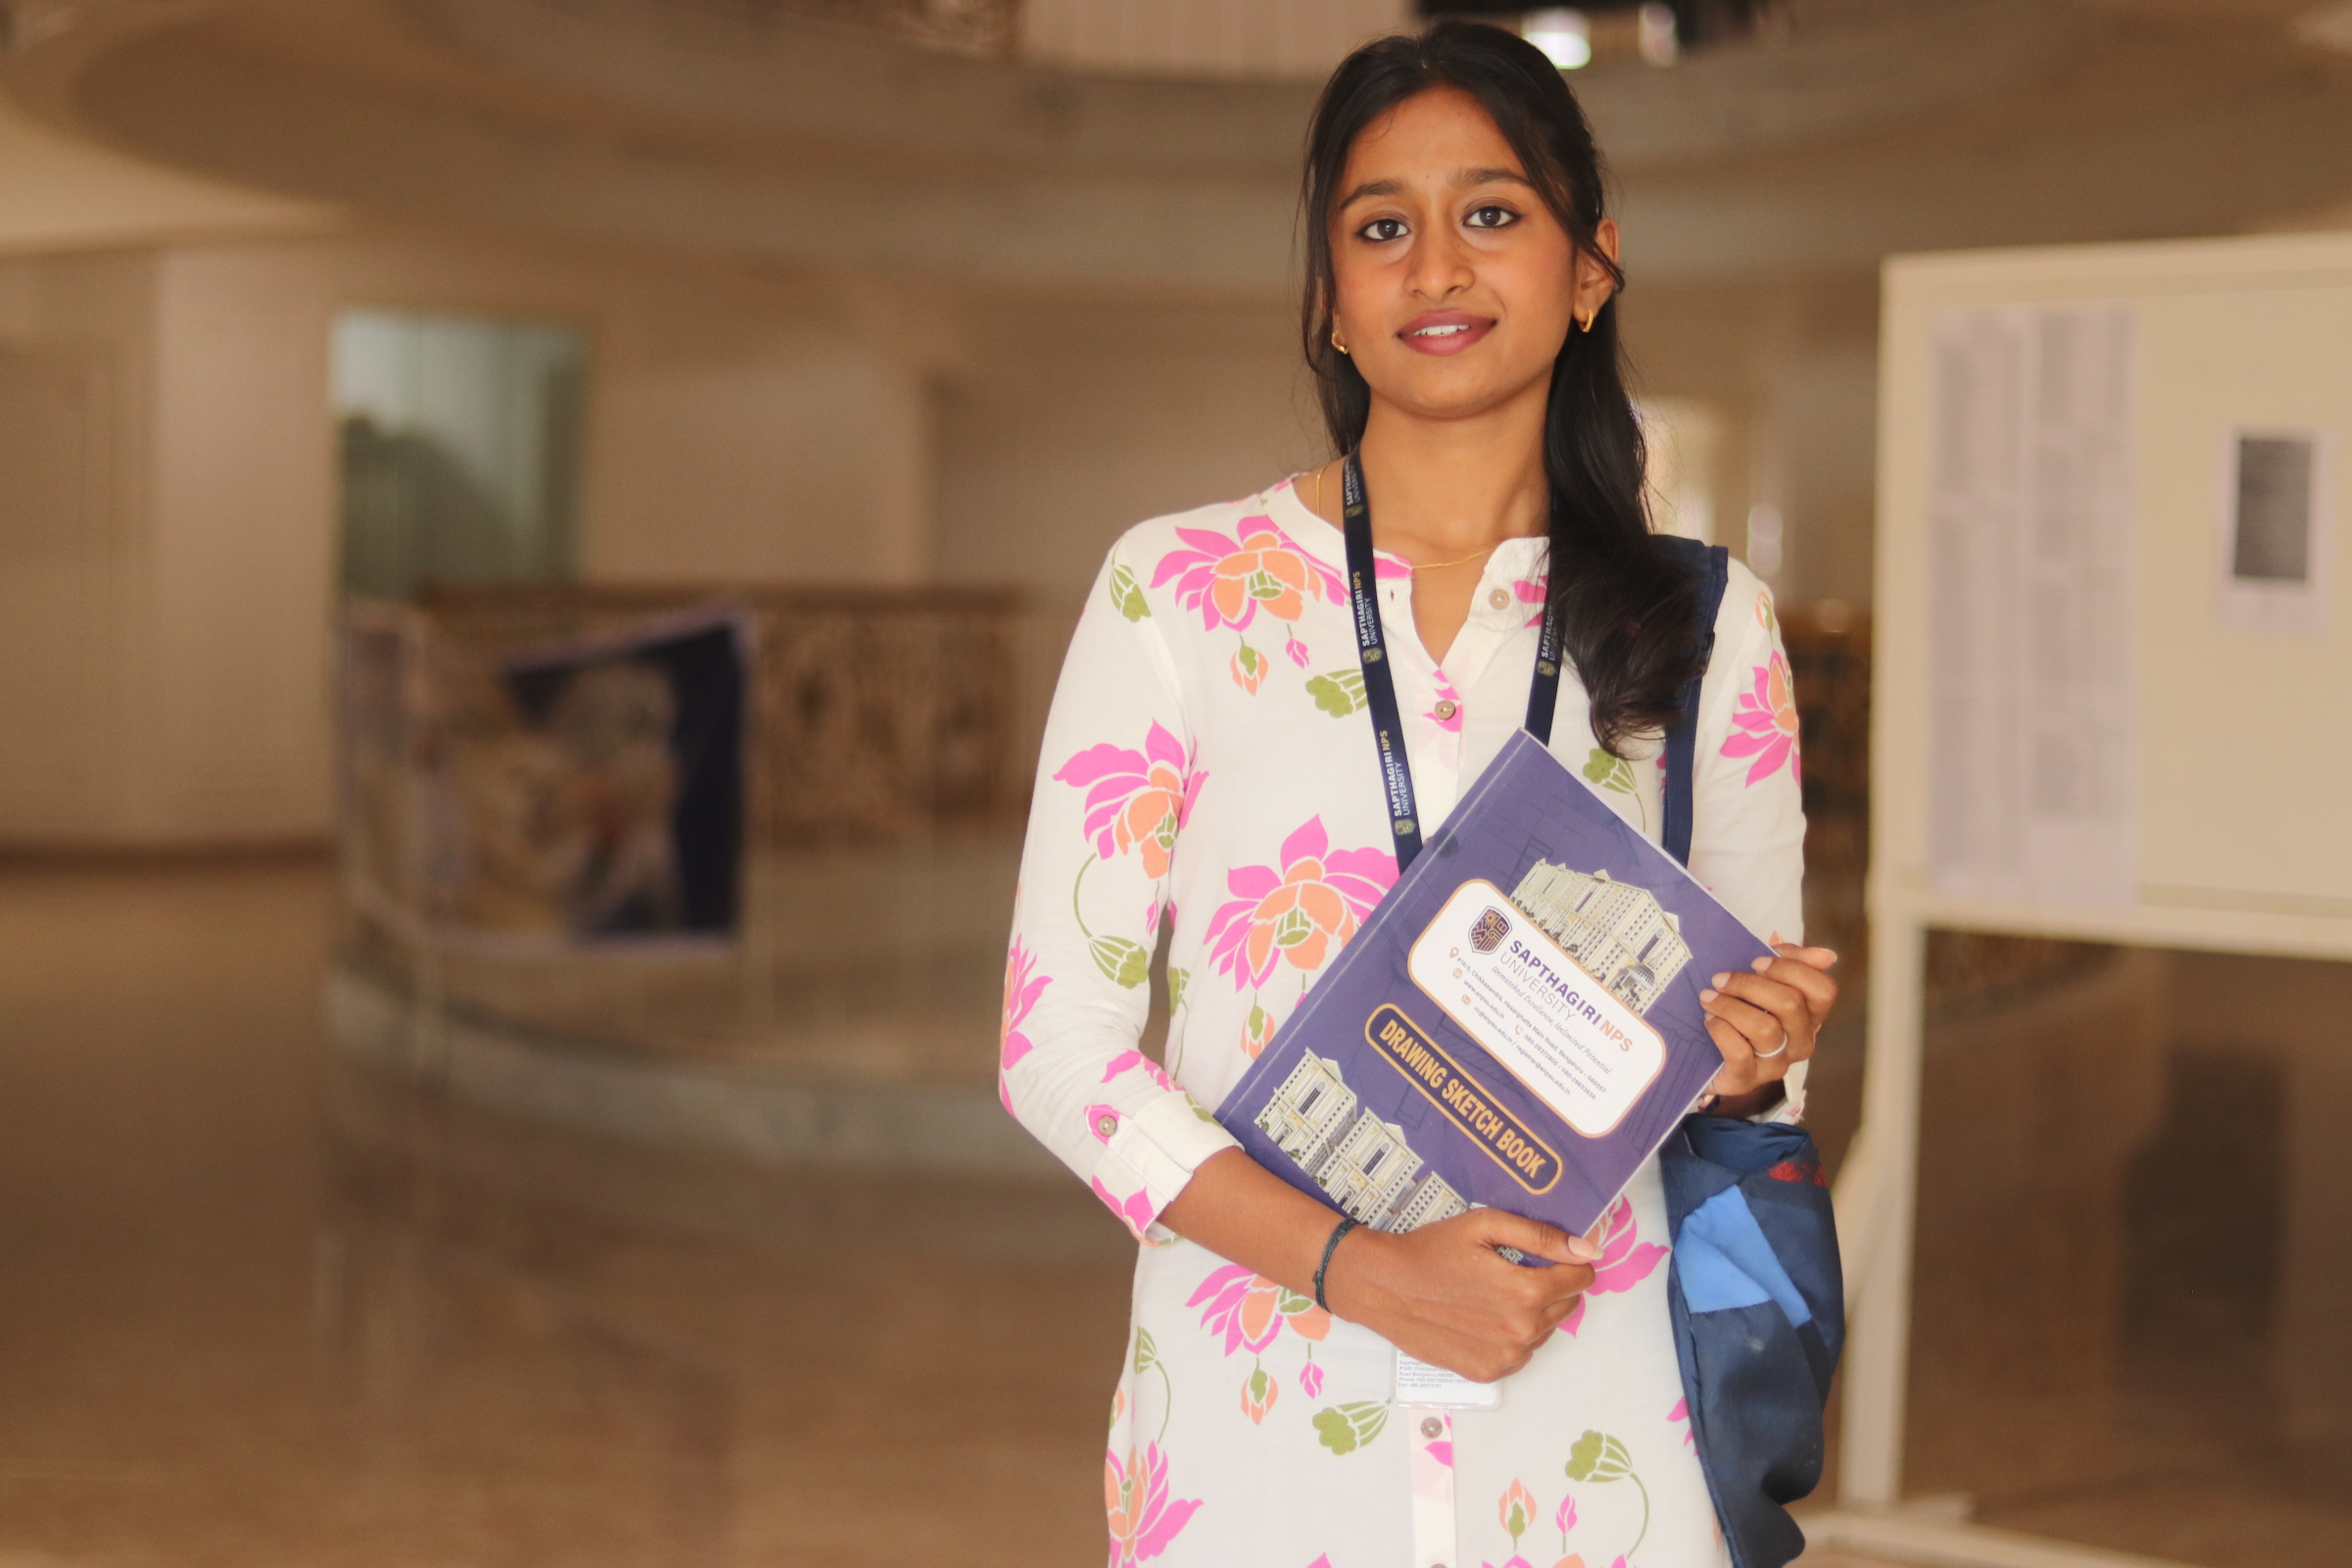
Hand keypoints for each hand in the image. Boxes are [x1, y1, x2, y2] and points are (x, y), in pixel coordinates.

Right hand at [1322, 1208, 1597, 1382]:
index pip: (1581, 1279)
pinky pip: (1520, 1354)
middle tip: (1513, 1271)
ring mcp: (1506, 1358)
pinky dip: (1510, 1336)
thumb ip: (1541, 1236)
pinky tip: (1482, 1318)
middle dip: (1551, 1286)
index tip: (1549, 1256)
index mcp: (1527, 1291)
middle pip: (1567, 1305)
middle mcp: (1523, 1331)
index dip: (1570, 1262)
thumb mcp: (1485, 1226)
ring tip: (1492, 1294)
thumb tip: (1588, 1250)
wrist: (1384, 1287)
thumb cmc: (1432, 1250)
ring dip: (1531, 1313)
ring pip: (1544, 1331)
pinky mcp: (1487, 1372)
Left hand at [1701, 943, 1836, 1113]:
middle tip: (1720, 979)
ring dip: (1730, 1006)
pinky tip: (1709, 1019)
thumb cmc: (1740, 1011)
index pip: (1823, 990)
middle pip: (1790, 1004)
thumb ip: (1790, 962)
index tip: (1756, 962)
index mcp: (1810, 1016)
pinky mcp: (1748, 1079)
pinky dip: (1720, 1029)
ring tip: (1708, 998)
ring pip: (1765, 1028)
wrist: (1705, 1057)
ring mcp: (1777, 1063)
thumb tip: (1826, 955)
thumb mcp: (1762, 982)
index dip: (1792, 970)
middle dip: (1750, 984)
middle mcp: (1801, 1042)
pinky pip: (1739, 1051)